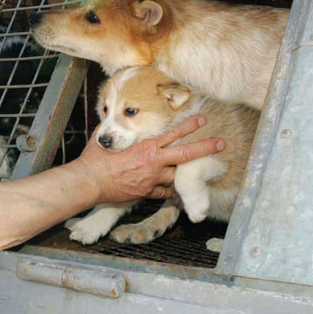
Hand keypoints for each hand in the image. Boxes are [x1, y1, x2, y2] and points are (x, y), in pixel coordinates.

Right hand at [77, 116, 224, 202]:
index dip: (190, 126)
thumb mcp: (106, 137)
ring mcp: (153, 179)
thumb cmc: (95, 158)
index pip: (173, 134)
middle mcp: (154, 162)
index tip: (202, 120)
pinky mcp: (147, 193)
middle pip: (186, 154)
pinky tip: (174, 189)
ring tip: (200, 171)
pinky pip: (165, 192)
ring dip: (187, 173)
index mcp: (146, 147)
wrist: (91, 181)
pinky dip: (170, 190)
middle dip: (205, 148)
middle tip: (221, 143)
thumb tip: (113, 120)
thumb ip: (116, 130)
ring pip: (178, 176)